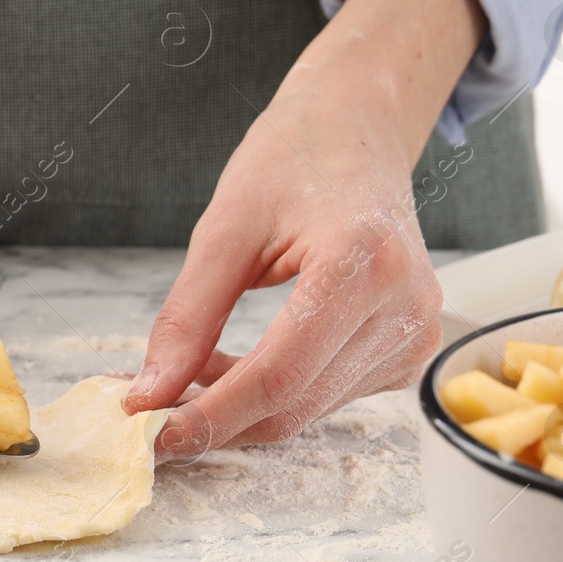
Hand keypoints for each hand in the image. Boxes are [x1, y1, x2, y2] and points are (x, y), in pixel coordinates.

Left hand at [124, 0, 485, 455]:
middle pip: (294, 404)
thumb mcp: (224, 227)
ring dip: (238, 406)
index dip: (211, 415)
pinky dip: (272, 392)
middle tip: (147, 409)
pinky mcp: (408, 348)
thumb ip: (187, 317)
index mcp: (363, 264)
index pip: (278, 376)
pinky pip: (326, 395)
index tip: (151, 433)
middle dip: (215, 418)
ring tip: (187, 369)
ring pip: (307, 409)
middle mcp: (404, 306)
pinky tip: (233, 364)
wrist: (357, 128)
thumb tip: (149, 392)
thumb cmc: (295, 157)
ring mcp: (415, 333)